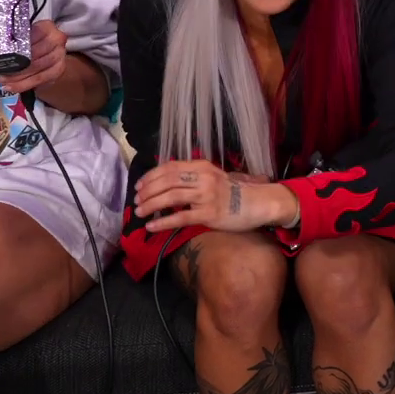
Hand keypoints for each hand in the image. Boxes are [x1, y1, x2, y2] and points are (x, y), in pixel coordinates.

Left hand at [0, 19, 65, 95]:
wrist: (49, 56)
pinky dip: (24, 84)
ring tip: (2, 81)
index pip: (32, 33)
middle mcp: (57, 38)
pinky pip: (40, 79)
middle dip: (16, 64)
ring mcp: (59, 55)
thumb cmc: (28, 43)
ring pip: (37, 67)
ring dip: (18, 76)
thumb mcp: (12, 36)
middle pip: (35, 53)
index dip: (17, 43)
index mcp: (46, 26)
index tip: (2, 51)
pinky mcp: (58, 70)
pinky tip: (11, 88)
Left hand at [134, 159, 294, 233]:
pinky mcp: (209, 214)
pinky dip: (163, 222)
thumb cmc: (234, 192)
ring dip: (151, 205)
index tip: (139, 185)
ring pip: (171, 197)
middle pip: (167, 181)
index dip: (151, 176)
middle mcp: (203, 178)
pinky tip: (151, 227)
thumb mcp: (214, 177)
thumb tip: (166, 183)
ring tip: (139, 213)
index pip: (170, 167)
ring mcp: (206, 196)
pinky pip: (180, 217)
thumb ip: (193, 177)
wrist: (258, 203)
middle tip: (136, 201)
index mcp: (202, 167)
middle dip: (147, 191)